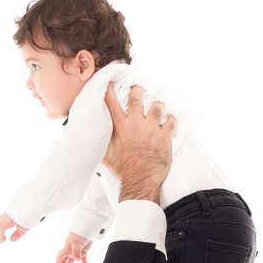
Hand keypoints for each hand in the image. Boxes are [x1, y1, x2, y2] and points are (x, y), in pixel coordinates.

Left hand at [0, 213, 28, 242]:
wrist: (32, 210)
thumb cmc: (29, 217)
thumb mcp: (23, 228)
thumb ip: (17, 234)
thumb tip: (11, 239)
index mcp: (9, 219)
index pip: (0, 224)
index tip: (1, 239)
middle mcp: (6, 217)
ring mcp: (6, 216)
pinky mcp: (7, 218)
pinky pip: (0, 226)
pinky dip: (0, 234)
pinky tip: (2, 240)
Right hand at [54, 233, 92, 262]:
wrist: (88, 229)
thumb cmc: (80, 233)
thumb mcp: (77, 242)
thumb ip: (76, 251)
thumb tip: (76, 260)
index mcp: (66, 248)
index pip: (60, 257)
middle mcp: (70, 251)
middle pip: (64, 262)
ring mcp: (76, 252)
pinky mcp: (83, 253)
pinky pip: (83, 261)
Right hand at [101, 83, 176, 201]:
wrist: (140, 181)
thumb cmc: (123, 170)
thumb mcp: (106, 156)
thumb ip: (100, 143)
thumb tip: (91, 139)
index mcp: (120, 127)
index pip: (111, 102)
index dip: (109, 89)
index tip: (109, 81)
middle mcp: (136, 124)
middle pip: (137, 96)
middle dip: (137, 91)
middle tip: (138, 91)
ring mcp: (152, 129)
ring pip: (157, 106)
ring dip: (157, 106)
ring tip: (157, 109)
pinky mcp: (165, 137)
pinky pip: (172, 121)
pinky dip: (171, 121)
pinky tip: (169, 122)